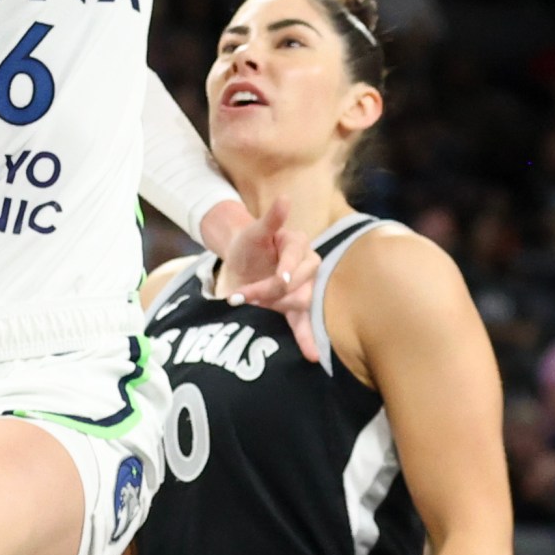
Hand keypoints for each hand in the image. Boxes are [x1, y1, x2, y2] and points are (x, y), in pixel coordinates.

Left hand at [216, 198, 317, 355]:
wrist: (241, 264)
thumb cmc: (248, 244)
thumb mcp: (253, 231)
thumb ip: (270, 219)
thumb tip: (285, 199)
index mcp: (298, 244)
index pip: (295, 257)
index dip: (286, 269)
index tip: (279, 279)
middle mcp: (307, 265)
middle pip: (297, 283)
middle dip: (269, 290)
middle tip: (243, 296)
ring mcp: (304, 288)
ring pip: (300, 302)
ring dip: (276, 306)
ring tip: (251, 305)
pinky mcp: (296, 307)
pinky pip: (305, 323)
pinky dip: (308, 339)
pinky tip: (314, 356)